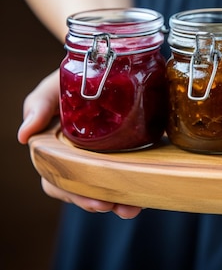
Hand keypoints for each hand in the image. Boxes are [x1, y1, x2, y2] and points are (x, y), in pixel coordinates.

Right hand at [18, 70, 142, 218]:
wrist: (106, 66)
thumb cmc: (72, 78)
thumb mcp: (53, 88)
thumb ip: (38, 107)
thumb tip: (23, 136)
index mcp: (54, 149)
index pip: (58, 180)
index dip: (74, 194)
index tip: (96, 202)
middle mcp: (76, 158)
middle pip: (82, 190)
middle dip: (99, 202)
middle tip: (117, 207)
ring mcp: (100, 156)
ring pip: (104, 186)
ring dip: (119, 201)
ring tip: (133, 207)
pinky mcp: (124, 151)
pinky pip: (126, 174)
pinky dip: (134, 186)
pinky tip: (145, 194)